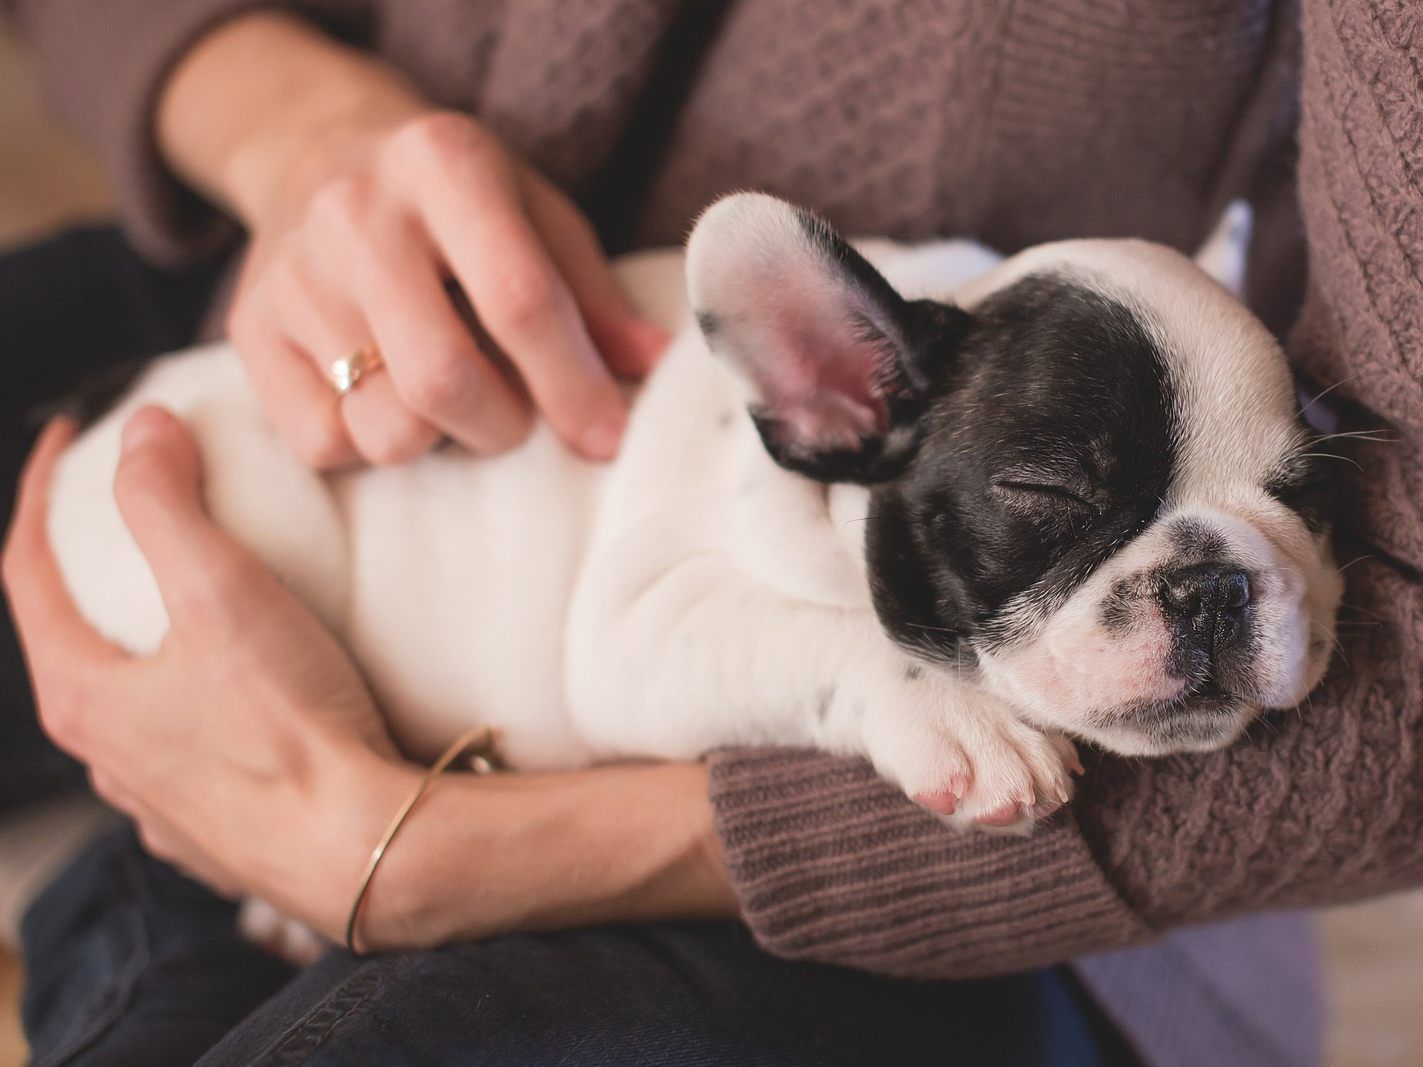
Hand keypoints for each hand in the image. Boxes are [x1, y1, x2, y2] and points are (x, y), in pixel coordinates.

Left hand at [3, 411, 733, 947]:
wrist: (363, 847)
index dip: (42, 494)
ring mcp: (159, 803)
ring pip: (130, 705)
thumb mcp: (222, 593)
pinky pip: (185, 754)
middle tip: (132, 519)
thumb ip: (169, 504)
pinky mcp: (216, 832)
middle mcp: (106, 758)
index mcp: (84, 696)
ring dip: (144, 646)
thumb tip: (142, 430)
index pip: (26, 573)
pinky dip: (194, 706)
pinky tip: (238, 698)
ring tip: (192, 608)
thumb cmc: (288, 726)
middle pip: (72, 642)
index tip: (70, 439)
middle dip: (92, 572)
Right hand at [159, 13, 666, 468]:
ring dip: (438, 439)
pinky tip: (383, 396)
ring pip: (384, 427)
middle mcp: (356, 214)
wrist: (314, 151)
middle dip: (503, 425)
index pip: (518, 300)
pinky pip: (323, 444)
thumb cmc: (452, 198)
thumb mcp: (535, 213)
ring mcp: (292, 276)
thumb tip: (657, 368)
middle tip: (516, 416)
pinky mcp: (249, 332)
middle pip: (443, 380)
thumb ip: (592, 295)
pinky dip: (369, 443)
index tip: (607, 436)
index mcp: (444, 165)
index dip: (572, 384)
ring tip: (447, 398)